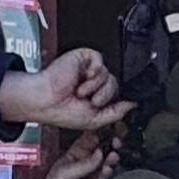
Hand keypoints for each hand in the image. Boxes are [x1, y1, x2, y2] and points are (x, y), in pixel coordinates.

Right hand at [0, 48, 127, 132]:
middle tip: (90, 102)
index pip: (117, 95)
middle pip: (115, 85)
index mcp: (96, 96)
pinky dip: (94, 72)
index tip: (109, 105)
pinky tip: (84, 78)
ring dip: (96, 87)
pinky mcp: (83, 58)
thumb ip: (117, 112)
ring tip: (80, 92)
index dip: (116, 99)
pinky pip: (100, 61)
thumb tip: (133, 105)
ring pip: (109, 74)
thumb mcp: (96, 120)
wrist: (45, 101)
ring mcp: (88, 70)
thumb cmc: (63, 112)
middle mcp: (93, 83)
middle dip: (105, 96)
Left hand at [27, 130, 118, 178]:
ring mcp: (92, 174)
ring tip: (113, 155)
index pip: (88, 140)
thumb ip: (83, 163)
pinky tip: (107, 168)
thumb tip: (99, 153)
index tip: (107, 128)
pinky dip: (108, 171)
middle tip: (115, 141)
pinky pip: (106, 176)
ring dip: (111, 157)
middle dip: (109, 144)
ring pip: (106, 161)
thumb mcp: (63, 173)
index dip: (98, 133)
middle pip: (101, 149)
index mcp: (72, 155)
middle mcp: (84, 163)